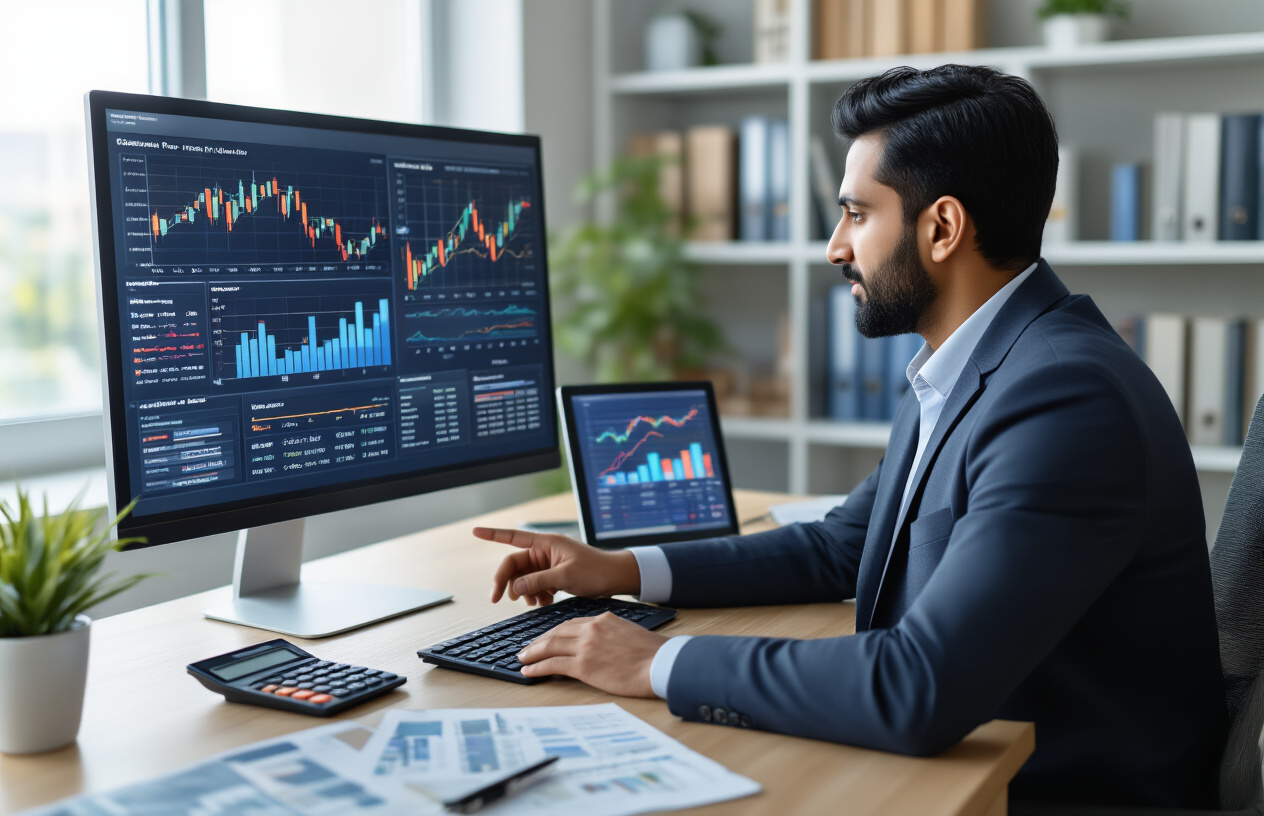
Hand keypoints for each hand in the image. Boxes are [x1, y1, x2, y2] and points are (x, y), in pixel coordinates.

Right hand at [474, 527, 640, 606]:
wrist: (616, 578)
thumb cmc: (596, 570)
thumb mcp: (565, 576)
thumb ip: (538, 580)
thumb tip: (516, 587)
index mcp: (546, 543)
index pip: (513, 537)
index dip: (492, 534)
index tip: (475, 531)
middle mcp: (544, 551)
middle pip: (514, 565)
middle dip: (508, 582)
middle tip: (499, 600)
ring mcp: (548, 564)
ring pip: (523, 578)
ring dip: (525, 592)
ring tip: (537, 601)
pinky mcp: (553, 576)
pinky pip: (535, 585)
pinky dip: (536, 595)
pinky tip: (546, 601)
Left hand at [517, 612, 664, 696]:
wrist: (661, 663)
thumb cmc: (653, 653)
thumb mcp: (629, 633)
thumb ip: (612, 634)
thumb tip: (603, 645)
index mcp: (603, 619)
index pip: (571, 624)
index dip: (555, 632)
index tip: (546, 638)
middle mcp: (591, 629)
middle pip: (556, 633)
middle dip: (538, 641)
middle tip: (527, 648)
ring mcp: (586, 647)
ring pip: (550, 646)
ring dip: (532, 653)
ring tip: (521, 658)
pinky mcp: (584, 666)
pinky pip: (553, 664)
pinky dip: (537, 667)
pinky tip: (529, 671)